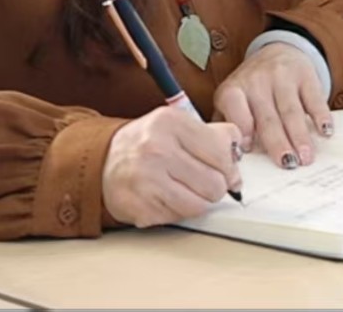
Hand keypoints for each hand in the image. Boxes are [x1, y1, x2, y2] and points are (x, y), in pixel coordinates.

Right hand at [102, 105, 243, 226]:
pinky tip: (166, 197)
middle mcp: (156, 150)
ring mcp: (145, 181)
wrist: (103, 160)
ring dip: (198, 202)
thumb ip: (214, 134)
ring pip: (199, 206)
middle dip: (215, 187)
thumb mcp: (179, 124)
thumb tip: (239, 154)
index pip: (221, 153)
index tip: (227, 172)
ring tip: (185, 190)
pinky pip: (177, 218)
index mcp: (171, 123)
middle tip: (204, 182)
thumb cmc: (148, 143)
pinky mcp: (138, 207)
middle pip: (214, 184)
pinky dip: (177, 211)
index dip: (230, 167)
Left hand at [214, 42, 333, 169]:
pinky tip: (325, 131)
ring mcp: (282, 77)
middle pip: (268, 117)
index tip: (248, 150)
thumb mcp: (231, 101)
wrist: (276, 52)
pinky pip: (314, 98)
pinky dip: (321, 116)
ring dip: (300, 136)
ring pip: (291, 111)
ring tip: (306, 157)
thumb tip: (229, 158)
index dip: (242, 128)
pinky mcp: (306, 75)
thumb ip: (228, 126)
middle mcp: (256, 81)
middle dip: (278, 142)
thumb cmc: (250, 89)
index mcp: (233, 91)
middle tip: (287, 164)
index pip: (235, 108)